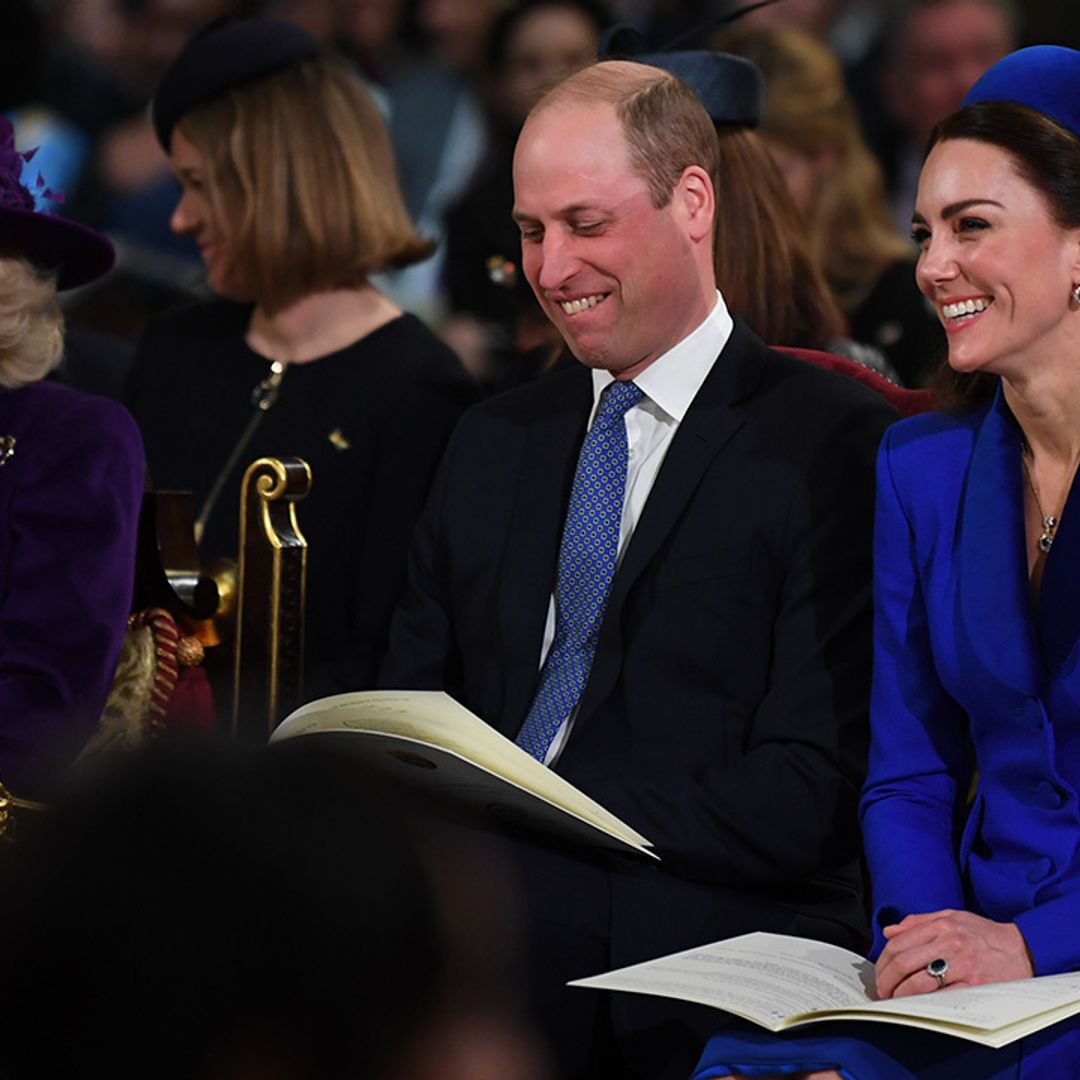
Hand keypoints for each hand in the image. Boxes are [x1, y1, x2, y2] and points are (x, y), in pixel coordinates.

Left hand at [875, 910, 1033, 998]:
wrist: (1022, 949)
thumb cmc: (984, 934)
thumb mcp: (951, 916)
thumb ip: (918, 922)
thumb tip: (889, 932)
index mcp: (941, 925)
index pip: (899, 944)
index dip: (883, 963)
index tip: (879, 975)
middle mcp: (950, 942)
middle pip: (903, 962)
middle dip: (886, 981)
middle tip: (882, 991)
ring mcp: (963, 964)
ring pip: (919, 982)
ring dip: (900, 995)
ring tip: (895, 1000)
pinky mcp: (976, 985)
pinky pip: (942, 997)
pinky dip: (924, 1003)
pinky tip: (918, 1006)